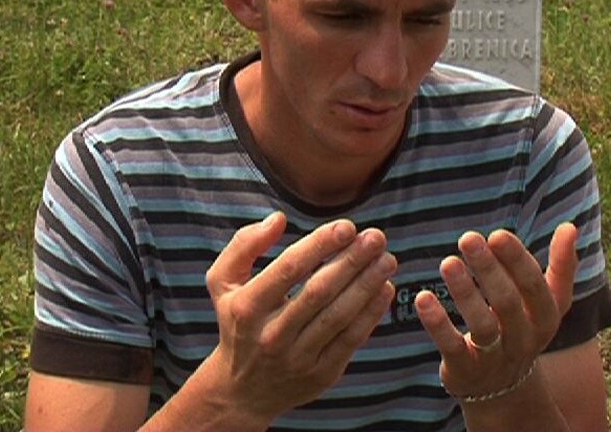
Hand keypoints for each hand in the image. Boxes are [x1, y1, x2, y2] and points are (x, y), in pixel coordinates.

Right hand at [204, 212, 396, 425]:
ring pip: (339, 316)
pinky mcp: (321, 375)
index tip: (346, 226)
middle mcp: (272, 335)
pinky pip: (351, 340)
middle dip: (351, 261)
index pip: (288, 269)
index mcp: (248, 307)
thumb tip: (277, 219)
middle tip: (376, 237)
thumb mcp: (223, 281)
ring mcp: (298, 358)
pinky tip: (385, 288)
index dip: (320, 245)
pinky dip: (371, 313)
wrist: (241, 391)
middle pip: (318, 292)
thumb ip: (244, 245)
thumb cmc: (237, 321)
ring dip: (367, 285)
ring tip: (387, 259)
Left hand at [414, 223, 577, 398]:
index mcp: (546, 318)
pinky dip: (437, 323)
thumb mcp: (548, 303)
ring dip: (464, 292)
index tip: (497, 234)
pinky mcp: (465, 371)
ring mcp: (495, 358)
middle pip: (508, 303)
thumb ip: (561, 266)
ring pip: (483, 326)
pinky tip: (422, 297)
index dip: (517, 261)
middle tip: (468, 238)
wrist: (505, 392)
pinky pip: (453, 347)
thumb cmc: (523, 328)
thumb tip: (570, 226)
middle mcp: (524, 339)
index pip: (535, 287)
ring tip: (448, 262)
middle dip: (489, 269)